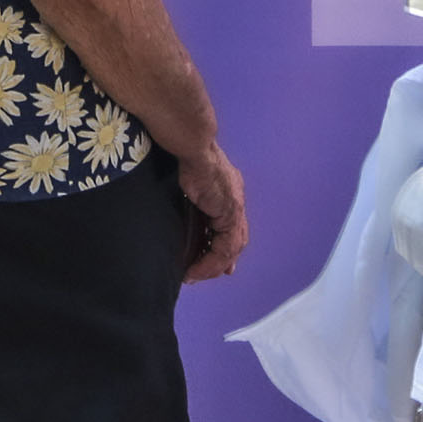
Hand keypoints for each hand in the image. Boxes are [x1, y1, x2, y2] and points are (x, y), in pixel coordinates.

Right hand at [178, 146, 248, 281]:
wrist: (193, 146)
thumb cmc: (186, 155)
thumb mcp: (192, 180)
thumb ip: (195, 198)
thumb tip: (190, 203)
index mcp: (228, 189)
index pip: (231, 225)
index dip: (225, 245)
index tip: (219, 261)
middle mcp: (236, 199)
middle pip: (235, 239)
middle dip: (222, 260)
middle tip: (208, 273)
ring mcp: (235, 206)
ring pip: (231, 247)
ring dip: (213, 265)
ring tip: (195, 275)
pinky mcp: (230, 213)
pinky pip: (224, 247)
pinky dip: (211, 261)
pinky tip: (196, 269)